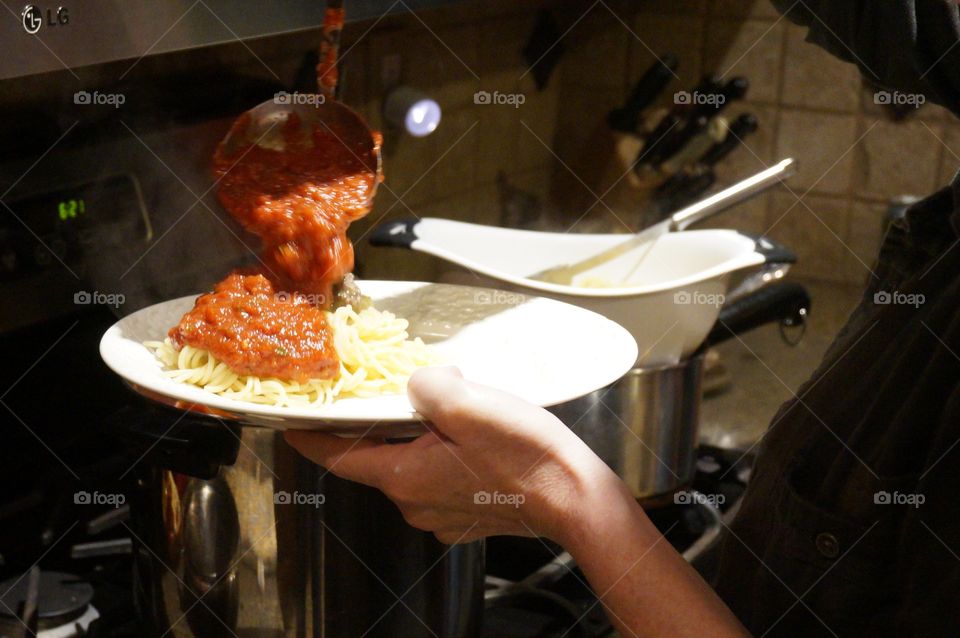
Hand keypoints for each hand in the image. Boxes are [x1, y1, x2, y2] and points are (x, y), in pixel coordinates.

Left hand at [284, 366, 620, 543]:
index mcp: (403, 477)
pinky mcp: (466, 518)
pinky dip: (442, 458)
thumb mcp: (469, 404)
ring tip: (447, 412)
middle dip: (381, 425)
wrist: (573, 497)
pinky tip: (471, 441)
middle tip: (397, 393)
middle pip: (377, 459)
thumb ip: (427, 386)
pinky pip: (439, 482)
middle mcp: (414, 503)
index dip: (308, 437)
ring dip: (417, 440)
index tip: (290, 422)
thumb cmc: (524, 455)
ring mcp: (440, 515)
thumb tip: (419, 383)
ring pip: (411, 469)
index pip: (335, 456)